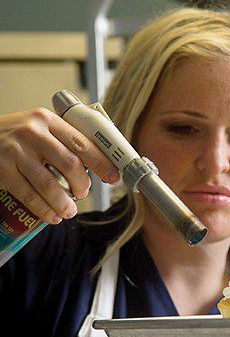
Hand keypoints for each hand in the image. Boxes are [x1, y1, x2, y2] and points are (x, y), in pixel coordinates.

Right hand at [0, 108, 119, 223]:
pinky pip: (28, 195)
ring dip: (64, 202)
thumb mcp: (40, 127)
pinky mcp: (1, 169)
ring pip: (49, 184)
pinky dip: (44, 210)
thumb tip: (97, 163)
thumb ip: (64, 140)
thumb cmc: (16, 135)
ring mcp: (15, 151)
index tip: (113, 176)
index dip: (101, 162)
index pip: (82, 142)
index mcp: (48, 120)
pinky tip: (52, 216)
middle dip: (82, 184)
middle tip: (84, 193)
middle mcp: (32, 132)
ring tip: (70, 210)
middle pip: (70, 163)